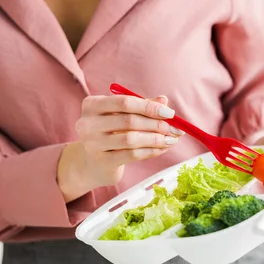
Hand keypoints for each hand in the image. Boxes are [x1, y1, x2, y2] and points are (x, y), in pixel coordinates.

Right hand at [57, 95, 183, 201]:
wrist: (92, 162)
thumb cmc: (110, 132)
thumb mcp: (122, 115)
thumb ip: (141, 106)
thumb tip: (164, 101)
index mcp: (92, 104)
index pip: (124, 102)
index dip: (149, 107)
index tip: (170, 113)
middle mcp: (87, 123)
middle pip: (129, 121)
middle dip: (157, 124)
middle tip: (175, 129)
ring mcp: (92, 144)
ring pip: (131, 139)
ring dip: (156, 139)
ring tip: (171, 140)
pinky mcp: (102, 162)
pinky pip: (132, 155)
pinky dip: (151, 151)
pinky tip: (162, 149)